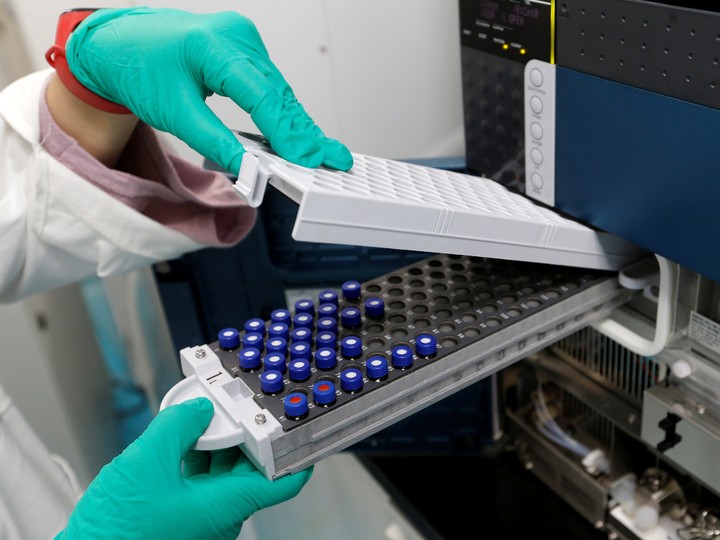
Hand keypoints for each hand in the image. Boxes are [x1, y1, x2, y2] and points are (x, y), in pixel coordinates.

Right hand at [56, 397, 311, 539]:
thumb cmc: (116, 532)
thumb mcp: (146, 462)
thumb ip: (178, 427)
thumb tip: (198, 409)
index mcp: (226, 506)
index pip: (281, 482)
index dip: (296, 455)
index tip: (303, 432)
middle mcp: (220, 517)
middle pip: (249, 471)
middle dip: (246, 436)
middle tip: (240, 408)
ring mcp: (201, 520)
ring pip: (224, 477)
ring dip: (218, 445)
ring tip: (205, 417)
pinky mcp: (181, 521)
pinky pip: (201, 486)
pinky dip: (197, 460)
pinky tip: (182, 440)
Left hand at [66, 8, 352, 174]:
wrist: (119, 45)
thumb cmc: (138, 69)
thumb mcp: (174, 114)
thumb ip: (215, 142)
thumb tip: (248, 169)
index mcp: (213, 45)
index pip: (261, 95)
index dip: (287, 131)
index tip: (307, 156)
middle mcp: (235, 36)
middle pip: (278, 92)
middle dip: (304, 131)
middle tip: (331, 158)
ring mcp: (243, 38)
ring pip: (279, 88)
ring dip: (297, 123)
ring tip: (320, 151)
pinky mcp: (244, 47)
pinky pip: (271, 82)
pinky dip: (282, 109)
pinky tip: (296, 130)